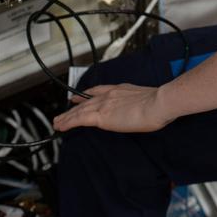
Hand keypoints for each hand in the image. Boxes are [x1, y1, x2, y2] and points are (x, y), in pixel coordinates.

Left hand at [52, 84, 173, 133]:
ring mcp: (104, 104)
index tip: (79, 96)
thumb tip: (139, 110)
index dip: (87, 94)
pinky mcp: (101, 116)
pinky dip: (68, 122)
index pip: (98, 91)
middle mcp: (109, 94)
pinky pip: (79, 120)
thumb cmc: (158, 104)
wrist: (157, 103)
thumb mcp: (146, 100)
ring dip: (67, 117)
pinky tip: (61, 126)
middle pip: (86, 101)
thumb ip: (137, 104)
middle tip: (64, 112)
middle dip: (74, 107)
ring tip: (58, 122)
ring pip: (79, 111)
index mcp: (120, 89)